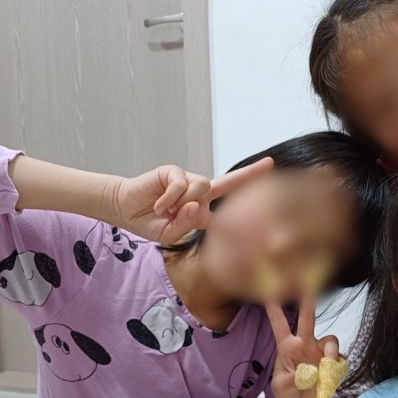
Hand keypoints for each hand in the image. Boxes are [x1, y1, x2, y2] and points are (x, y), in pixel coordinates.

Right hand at [108, 158, 272, 243]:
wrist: (125, 211)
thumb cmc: (150, 222)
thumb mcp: (170, 233)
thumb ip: (186, 224)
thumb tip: (195, 205)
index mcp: (203, 207)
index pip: (231, 195)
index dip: (251, 179)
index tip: (271, 165)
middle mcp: (200, 191)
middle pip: (226, 184)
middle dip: (249, 175)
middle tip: (268, 164)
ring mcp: (187, 180)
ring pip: (203, 187)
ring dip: (183, 203)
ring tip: (165, 210)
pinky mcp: (173, 172)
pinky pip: (180, 185)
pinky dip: (168, 199)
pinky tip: (158, 205)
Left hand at [266, 293, 338, 397]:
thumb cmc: (289, 392)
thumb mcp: (281, 388)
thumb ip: (289, 380)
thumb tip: (307, 372)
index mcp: (287, 347)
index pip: (279, 324)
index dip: (275, 309)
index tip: (270, 293)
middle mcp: (305, 344)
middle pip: (308, 319)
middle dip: (309, 303)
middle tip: (310, 288)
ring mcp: (321, 352)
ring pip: (330, 340)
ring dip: (330, 352)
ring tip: (326, 369)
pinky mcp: (334, 362)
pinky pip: (340, 360)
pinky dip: (336, 370)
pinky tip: (329, 381)